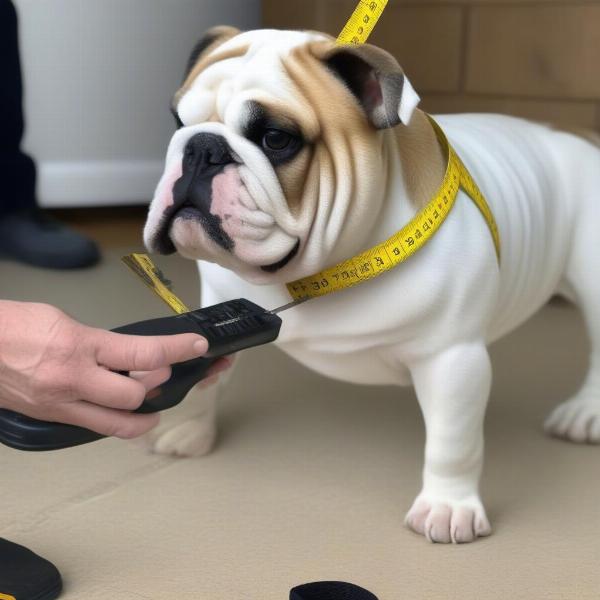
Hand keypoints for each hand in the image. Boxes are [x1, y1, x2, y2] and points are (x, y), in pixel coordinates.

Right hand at [0, 301, 214, 438]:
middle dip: (156, 386)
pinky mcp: (54, 418)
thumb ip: (100, 341)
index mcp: (79, 346)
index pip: (142, 352)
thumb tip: (129, 354)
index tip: (197, 346)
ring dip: (143, 414)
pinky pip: (95, 428)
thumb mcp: (64, 321)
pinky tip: (123, 411)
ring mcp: (62, 404)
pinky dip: (117, 421)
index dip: (176, 350)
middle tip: (163, 374)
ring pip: (118, 424)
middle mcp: (73, 379)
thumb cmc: (13, 326)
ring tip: (153, 402)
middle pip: (135, 396)